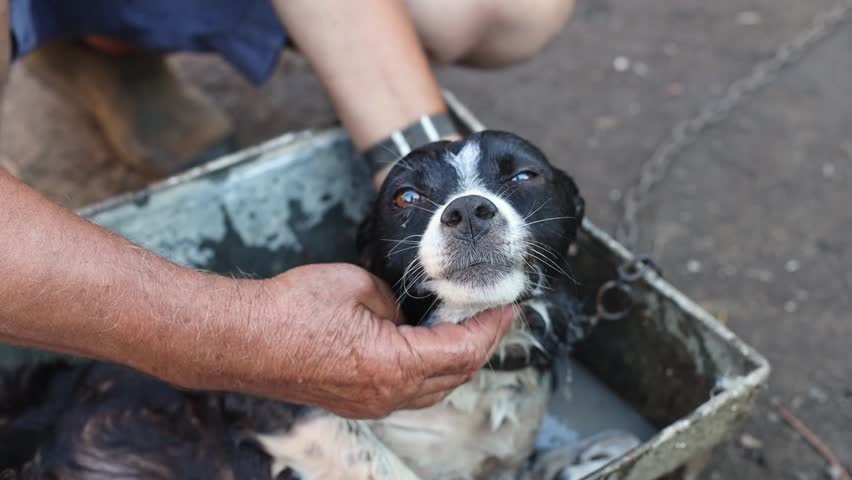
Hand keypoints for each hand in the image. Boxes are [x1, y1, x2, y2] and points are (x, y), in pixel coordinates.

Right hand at [185, 263, 514, 418]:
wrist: (241, 339)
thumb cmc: (290, 309)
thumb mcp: (357, 285)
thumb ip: (395, 300)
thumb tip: (403, 312)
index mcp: (393, 364)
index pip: (462, 350)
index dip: (492, 328)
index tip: (510, 308)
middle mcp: (387, 394)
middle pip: (455, 375)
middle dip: (482, 345)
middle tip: (496, 317)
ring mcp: (370, 403)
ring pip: (433, 389)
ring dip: (456, 361)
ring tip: (469, 330)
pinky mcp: (354, 401)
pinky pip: (408, 391)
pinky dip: (429, 370)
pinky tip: (429, 346)